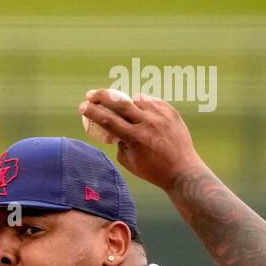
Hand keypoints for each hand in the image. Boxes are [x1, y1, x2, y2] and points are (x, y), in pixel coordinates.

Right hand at [79, 89, 205, 190]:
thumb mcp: (127, 160)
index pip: (108, 119)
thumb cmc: (151, 169)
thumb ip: (118, 141)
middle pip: (120, 102)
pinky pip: (151, 101)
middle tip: (91, 95)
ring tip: (124, 111)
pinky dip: (142, 104)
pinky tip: (140, 111)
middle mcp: (148, 123)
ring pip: (136, 99)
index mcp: (135, 138)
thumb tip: (112, 127)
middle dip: (102, 96)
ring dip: (126, 102)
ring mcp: (161, 115)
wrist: (183, 170)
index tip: (82, 107)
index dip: (92, 111)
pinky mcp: (171, 112)